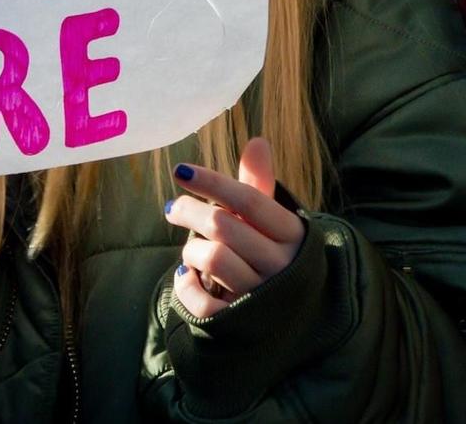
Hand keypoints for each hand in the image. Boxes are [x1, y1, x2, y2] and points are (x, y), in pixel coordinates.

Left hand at [167, 136, 304, 315]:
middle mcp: (282, 266)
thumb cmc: (271, 257)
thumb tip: (258, 141)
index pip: (249, 200)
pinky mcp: (243, 324)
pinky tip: (186, 277)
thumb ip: (258, 185)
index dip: (212, 181)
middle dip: (188, 211)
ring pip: (213, 259)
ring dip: (190, 251)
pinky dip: (186, 288)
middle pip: (223, 225)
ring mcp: (263, 297)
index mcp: (292, 235)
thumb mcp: (271, 223)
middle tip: (173, 207)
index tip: (181, 171)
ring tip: (189, 252)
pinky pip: (203, 303)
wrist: (291, 319)